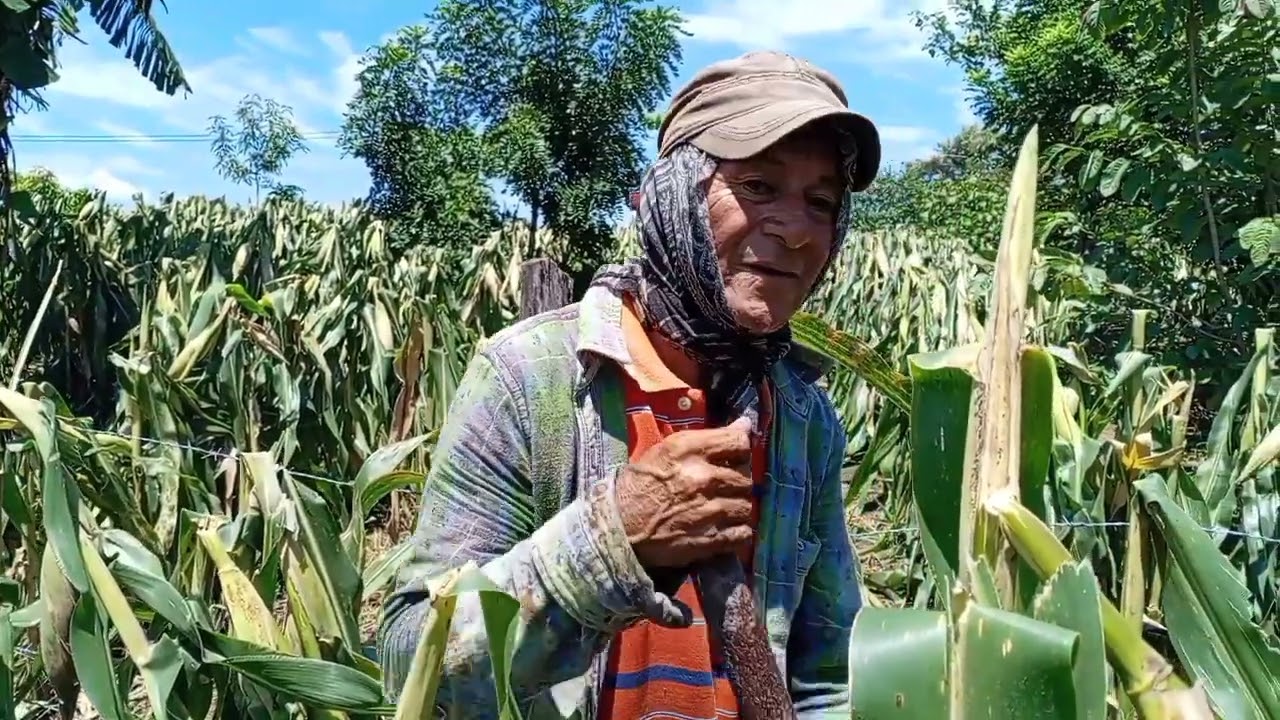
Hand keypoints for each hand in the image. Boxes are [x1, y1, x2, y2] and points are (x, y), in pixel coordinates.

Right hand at [616, 417, 753, 568]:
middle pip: (745, 477)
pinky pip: (743, 533)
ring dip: (737, 508)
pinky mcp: (710, 539)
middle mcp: (702, 477)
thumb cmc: (639, 486)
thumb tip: (746, 426)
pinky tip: (725, 530)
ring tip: (721, 510)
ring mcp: (708, 510)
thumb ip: (707, 439)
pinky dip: (738, 533)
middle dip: (736, 483)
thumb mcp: (666, 451)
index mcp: (688, 450)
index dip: (741, 450)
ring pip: (746, 506)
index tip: (735, 457)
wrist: (617, 527)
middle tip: (722, 488)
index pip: (739, 442)